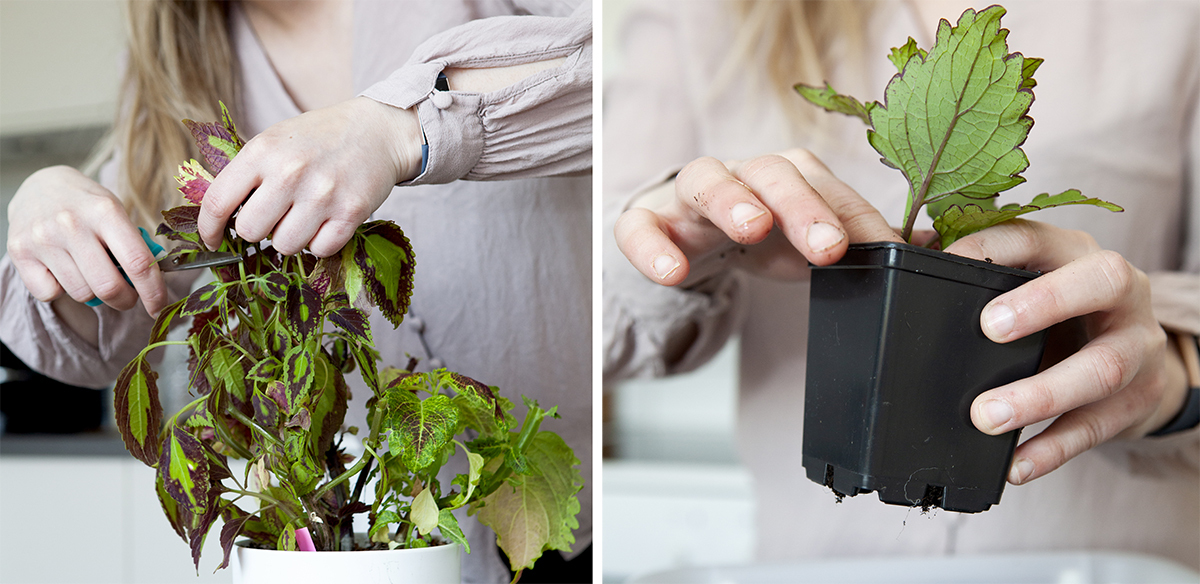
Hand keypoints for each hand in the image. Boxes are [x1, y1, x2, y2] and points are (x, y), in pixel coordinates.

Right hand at [6, 166, 166, 316]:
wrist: (40, 185)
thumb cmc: (87, 205)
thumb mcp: (116, 212)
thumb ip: (134, 246)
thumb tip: (153, 286)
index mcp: (105, 211)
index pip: (138, 263)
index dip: (153, 292)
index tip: (159, 308)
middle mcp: (72, 224)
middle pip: (108, 287)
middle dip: (125, 300)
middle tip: (127, 297)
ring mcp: (43, 239)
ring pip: (81, 293)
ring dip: (93, 292)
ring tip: (91, 272)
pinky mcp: (19, 252)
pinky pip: (50, 294)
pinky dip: (61, 290)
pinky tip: (62, 269)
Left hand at [197, 96, 422, 256]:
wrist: (376, 131)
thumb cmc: (318, 138)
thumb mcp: (274, 141)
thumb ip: (246, 174)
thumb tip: (217, 217)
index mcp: (263, 151)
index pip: (218, 202)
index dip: (208, 228)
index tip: (213, 238)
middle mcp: (290, 172)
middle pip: (250, 231)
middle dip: (256, 231)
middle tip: (272, 218)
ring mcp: (323, 194)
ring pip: (285, 246)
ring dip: (290, 238)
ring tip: (301, 218)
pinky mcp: (351, 212)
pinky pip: (320, 250)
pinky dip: (319, 243)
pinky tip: (324, 223)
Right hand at [613, 148, 900, 285]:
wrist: (687, 241)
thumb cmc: (761, 236)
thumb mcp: (811, 241)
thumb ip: (862, 242)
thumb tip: (931, 247)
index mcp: (790, 177)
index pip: (827, 186)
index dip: (853, 215)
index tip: (881, 247)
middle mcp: (743, 174)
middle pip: (772, 171)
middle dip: (801, 204)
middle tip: (827, 245)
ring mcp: (690, 195)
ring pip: (706, 180)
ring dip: (731, 201)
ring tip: (752, 229)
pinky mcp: (646, 220)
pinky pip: (640, 226)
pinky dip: (652, 247)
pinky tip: (672, 272)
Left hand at [947, 220, 1185, 484]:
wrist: (1138, 362)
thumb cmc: (1064, 313)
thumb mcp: (1030, 282)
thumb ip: (980, 268)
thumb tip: (912, 246)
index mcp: (1076, 254)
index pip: (1038, 236)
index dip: (995, 246)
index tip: (949, 261)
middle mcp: (1119, 293)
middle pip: (1098, 284)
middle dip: (1043, 303)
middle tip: (988, 329)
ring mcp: (1136, 346)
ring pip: (1100, 368)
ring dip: (1040, 395)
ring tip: (986, 417)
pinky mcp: (1140, 399)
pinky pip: (1096, 428)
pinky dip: (1053, 450)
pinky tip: (1015, 465)